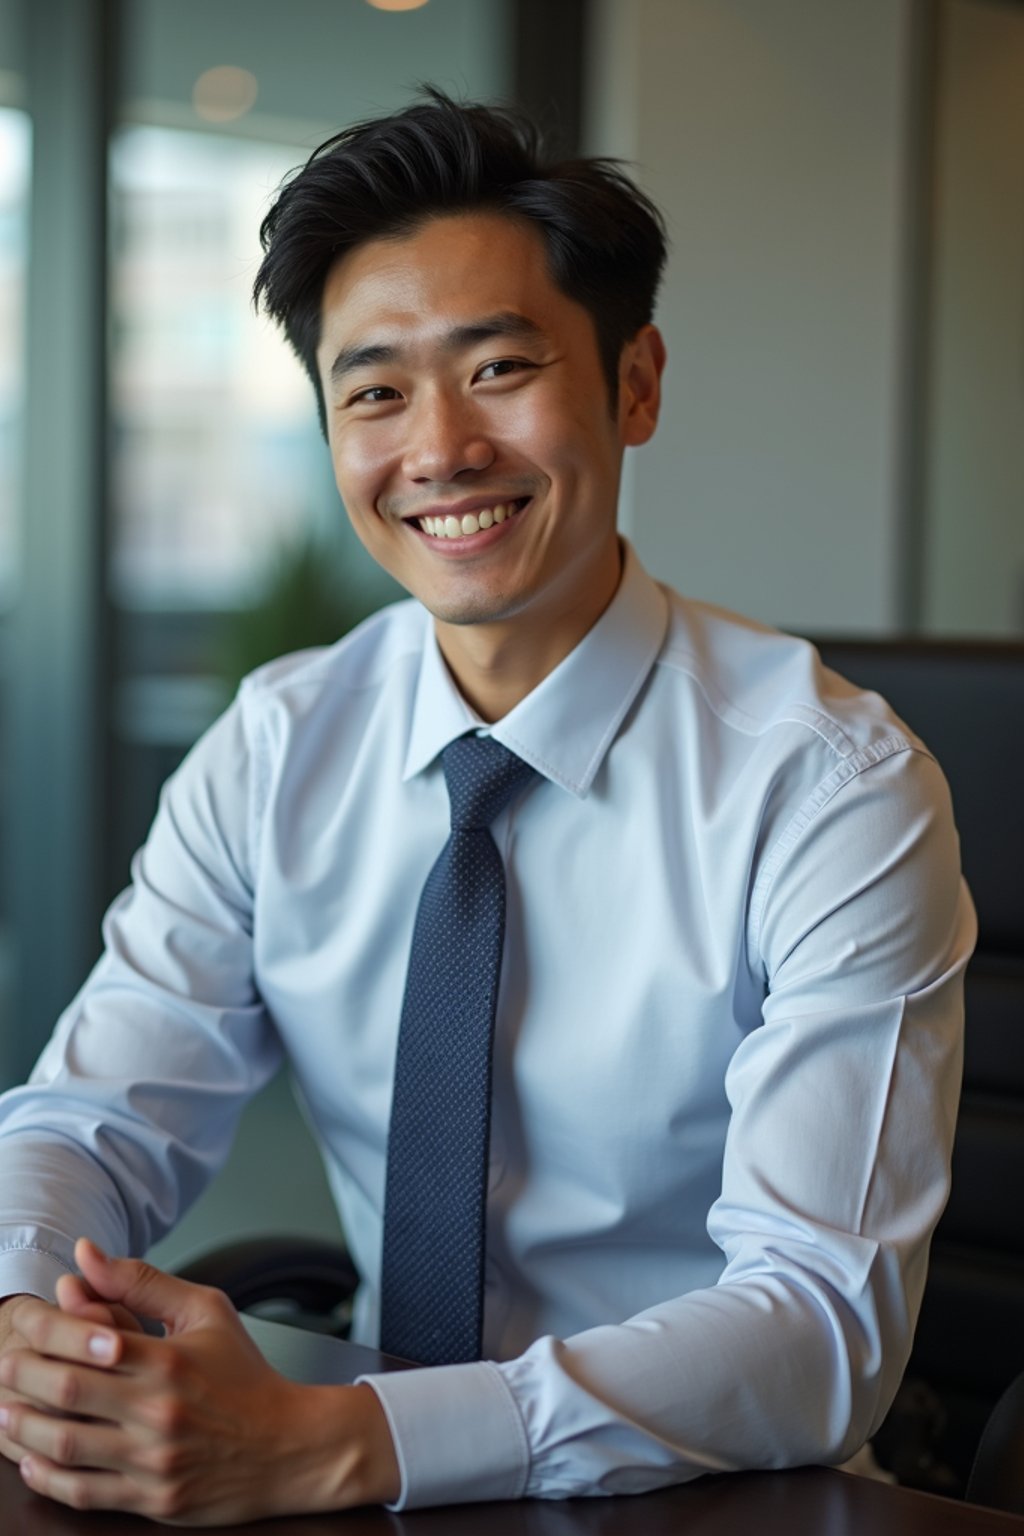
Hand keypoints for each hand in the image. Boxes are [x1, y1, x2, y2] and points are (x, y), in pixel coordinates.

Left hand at [0, 1238, 399, 1523]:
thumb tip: (86, 1255)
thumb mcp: (205, 1311)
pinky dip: (47, 1478)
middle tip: (4, 1366)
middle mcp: (158, 1411)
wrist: (290, 1446)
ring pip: (66, 1445)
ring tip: (5, 1412)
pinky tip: (32, 1459)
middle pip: (66, 1391)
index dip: (44, 1328)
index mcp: (169, 1359)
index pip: (87, 1337)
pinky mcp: (153, 1500)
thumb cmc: (245, 1375)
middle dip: (21, 1376)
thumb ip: (142, 1282)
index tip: (26, 1320)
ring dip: (23, 1428)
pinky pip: (83, 1493)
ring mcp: (154, 1460)